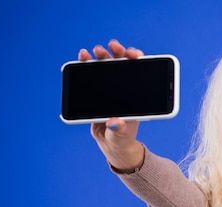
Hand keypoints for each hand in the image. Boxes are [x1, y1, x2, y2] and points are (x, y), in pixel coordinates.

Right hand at [78, 40, 145, 171]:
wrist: (112, 145)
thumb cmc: (122, 138)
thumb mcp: (122, 135)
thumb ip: (119, 129)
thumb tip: (114, 122)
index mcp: (136, 95)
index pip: (139, 71)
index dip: (136, 59)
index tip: (132, 54)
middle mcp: (124, 89)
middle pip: (122, 65)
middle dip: (117, 53)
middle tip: (111, 46)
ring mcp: (110, 90)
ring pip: (106, 68)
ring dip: (100, 57)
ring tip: (91, 51)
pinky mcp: (97, 93)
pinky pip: (91, 77)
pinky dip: (85, 66)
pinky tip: (81, 59)